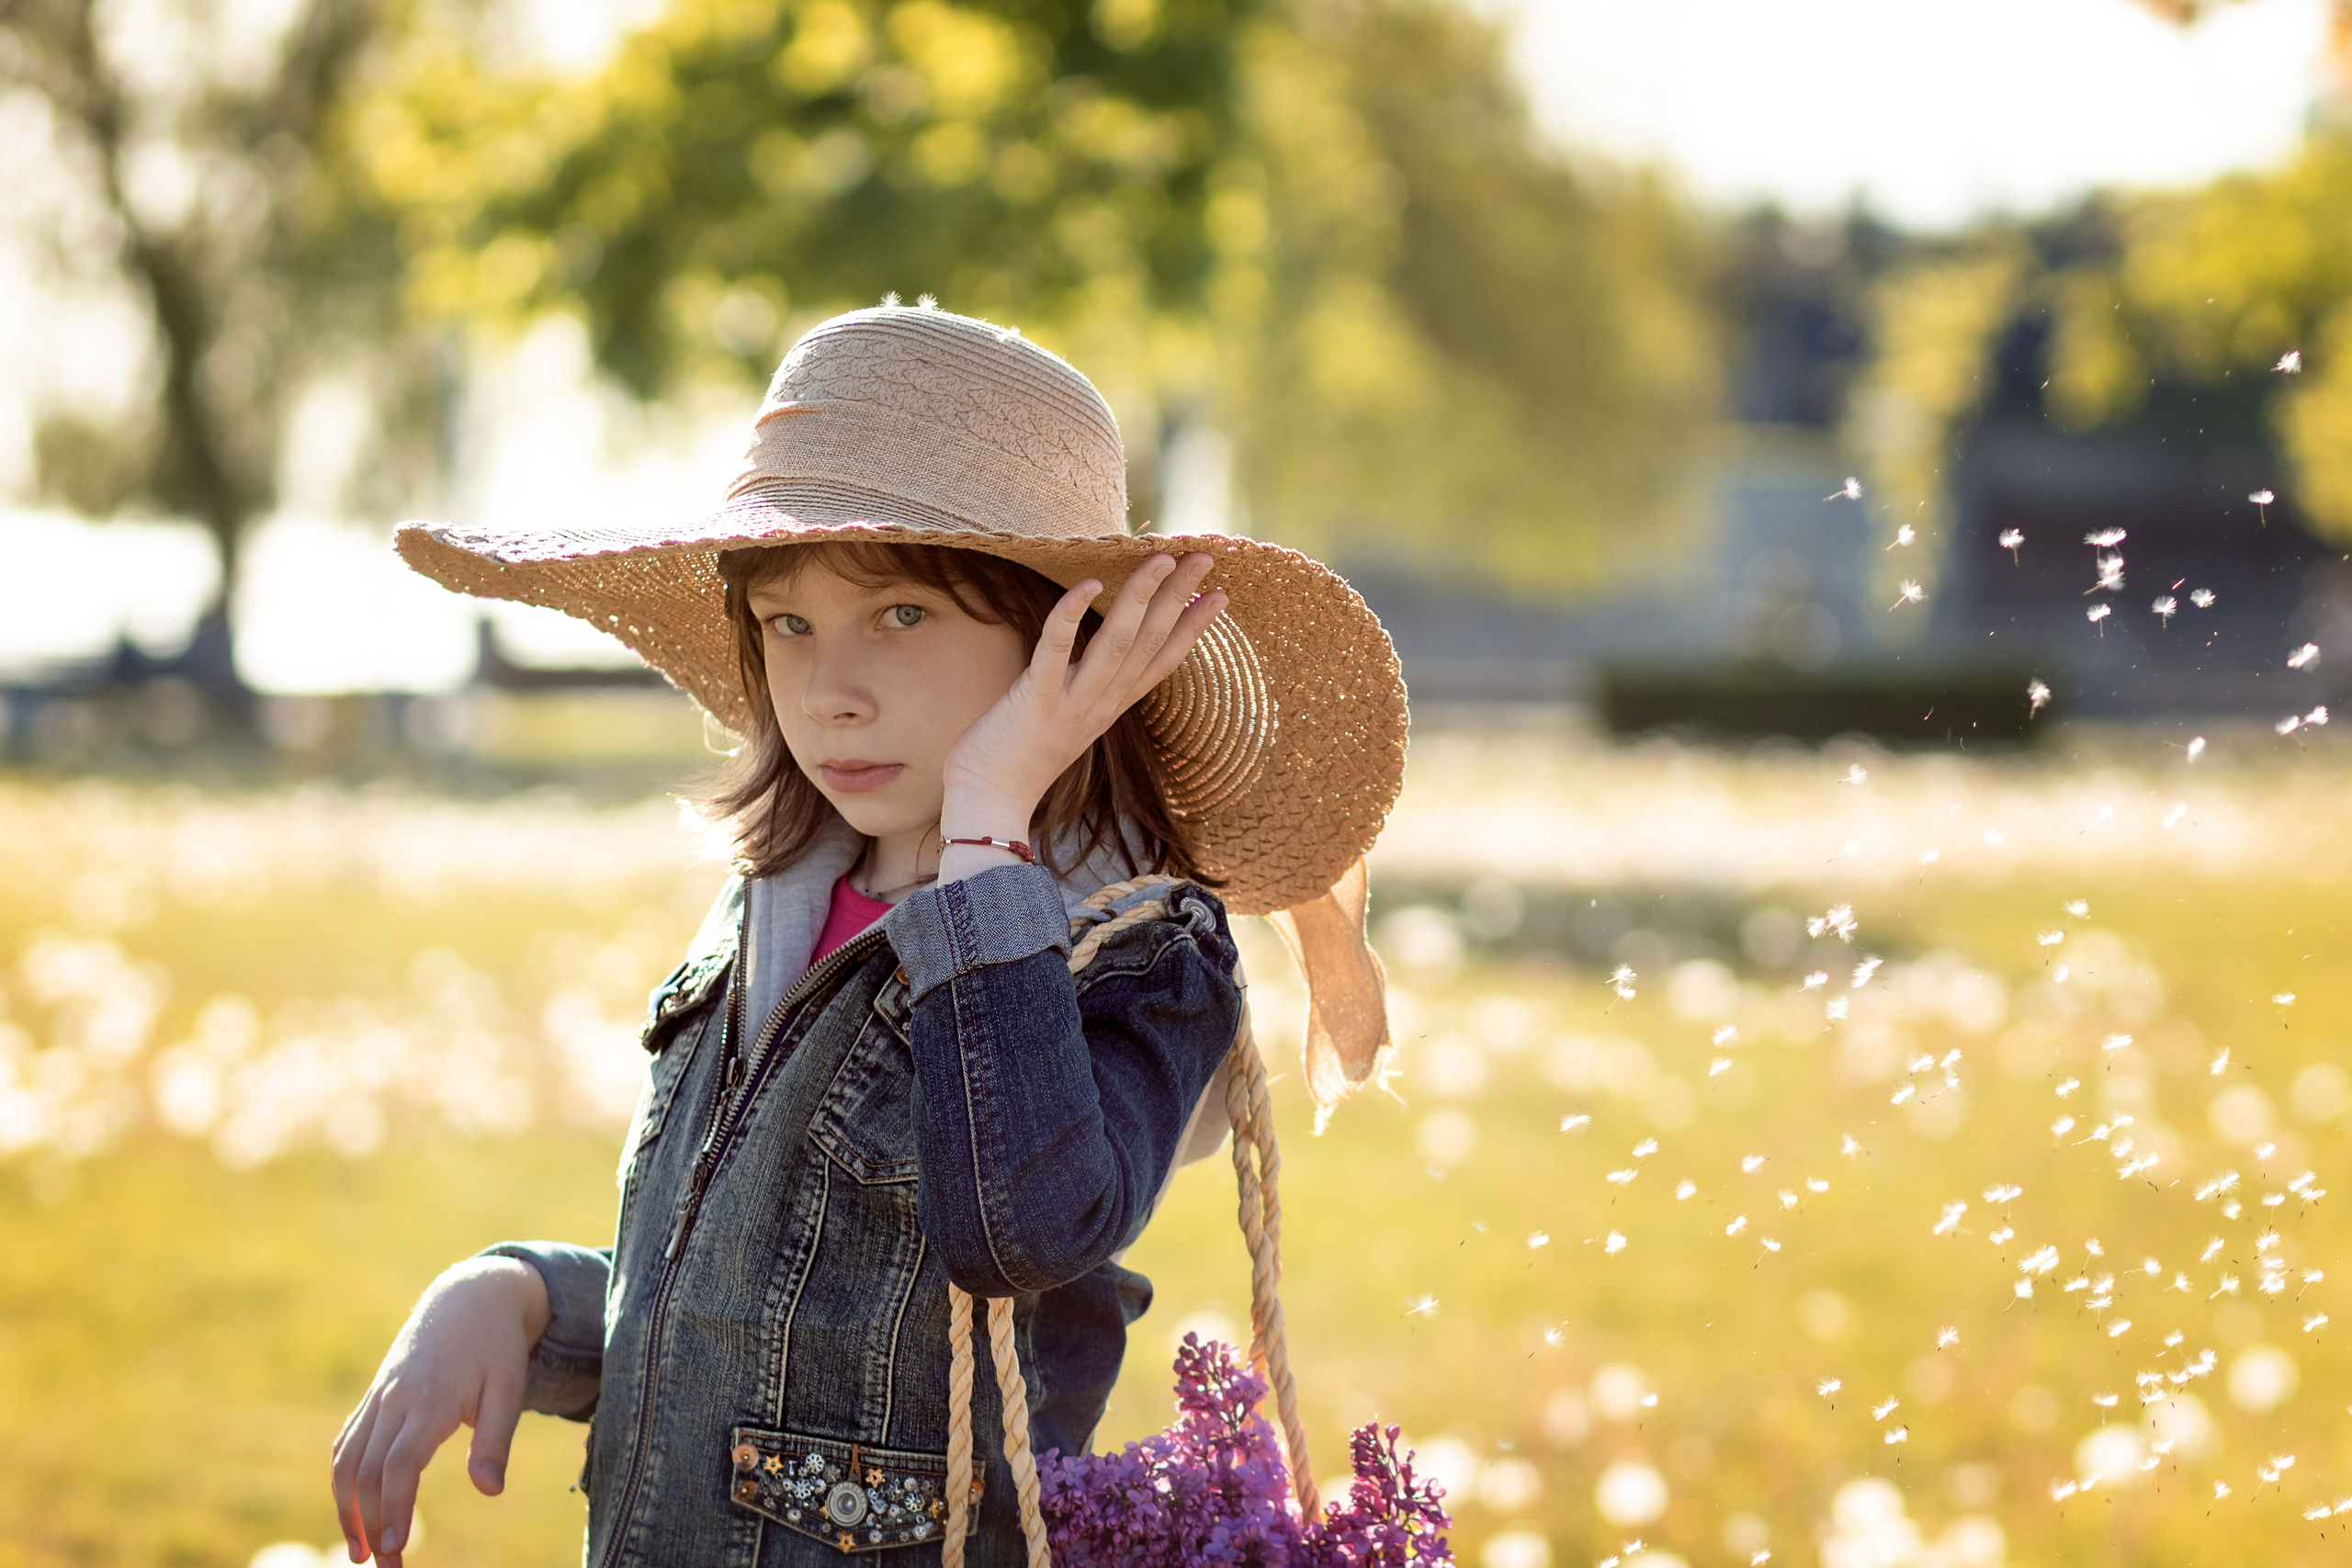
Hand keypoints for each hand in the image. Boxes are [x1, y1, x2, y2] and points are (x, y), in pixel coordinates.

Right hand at [330, 1256, 550, 1564]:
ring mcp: (378, 1397)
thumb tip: (489, 1491)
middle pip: (368, 1472)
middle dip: (371, 1524)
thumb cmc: (496, 1345)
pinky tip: (351, 1511)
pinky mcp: (373, 1398)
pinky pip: (346, 1443)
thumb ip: (496, 1439)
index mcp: (431, 1398)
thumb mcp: (510, 1386)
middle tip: (386, 1567)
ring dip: (348, 1509)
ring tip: (360, 1551)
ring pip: (347, 1460)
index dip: (393, 1508)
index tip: (396, 1548)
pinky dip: (343, 1480)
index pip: (400, 1464)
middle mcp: (395, 1399)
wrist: (468, 1296)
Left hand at [938, 552, 1224, 873]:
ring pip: (1118, 642)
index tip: (1220, 596)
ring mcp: (1072, 703)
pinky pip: (1057, 651)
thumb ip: (1081, 694)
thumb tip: (1086, 664)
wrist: (988, 806)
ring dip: (1142, 597)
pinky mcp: (1036, 700)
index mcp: (1109, 709)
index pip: (1162, 662)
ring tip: (1163, 559)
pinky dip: (1072, 617)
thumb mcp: (1063, 725)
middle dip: (1179, 596)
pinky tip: (1089, 583)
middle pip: (1150, 642)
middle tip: (1204, 557)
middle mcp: (1100, 705)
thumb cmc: (1014, 765)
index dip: (1193, 628)